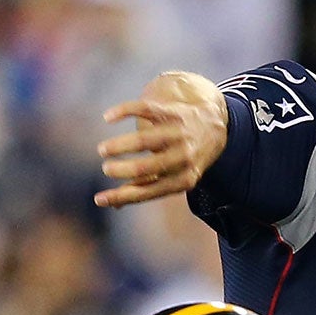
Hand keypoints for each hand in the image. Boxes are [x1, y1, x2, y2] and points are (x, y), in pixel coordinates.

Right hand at [96, 72, 227, 207]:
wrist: (217, 125)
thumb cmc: (187, 157)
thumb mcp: (176, 177)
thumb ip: (146, 188)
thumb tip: (113, 205)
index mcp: (184, 179)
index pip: (149, 192)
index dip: (122, 197)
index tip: (98, 199)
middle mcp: (183, 157)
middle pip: (146, 167)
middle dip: (121, 170)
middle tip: (106, 169)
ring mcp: (179, 133)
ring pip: (144, 140)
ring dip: (119, 145)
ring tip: (102, 149)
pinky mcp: (173, 111)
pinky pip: (145, 109)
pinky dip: (123, 111)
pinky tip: (108, 117)